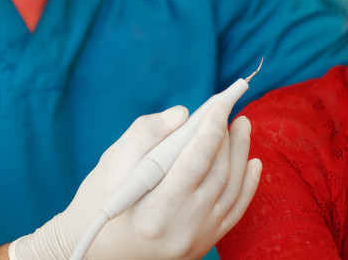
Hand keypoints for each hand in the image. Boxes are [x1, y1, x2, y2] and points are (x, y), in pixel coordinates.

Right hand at [11, 105, 261, 259]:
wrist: (94, 251)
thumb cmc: (98, 201)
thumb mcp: (111, 163)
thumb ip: (146, 133)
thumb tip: (183, 115)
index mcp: (153, 212)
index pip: (194, 162)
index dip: (211, 128)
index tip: (220, 102)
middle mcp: (180, 230)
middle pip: (218, 174)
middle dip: (227, 137)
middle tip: (229, 109)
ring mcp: (195, 240)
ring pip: (231, 189)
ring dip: (241, 154)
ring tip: (242, 126)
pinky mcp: (202, 243)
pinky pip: (235, 211)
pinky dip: (247, 185)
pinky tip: (253, 161)